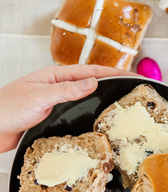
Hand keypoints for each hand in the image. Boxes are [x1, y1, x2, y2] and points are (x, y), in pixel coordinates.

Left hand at [0, 64, 134, 151]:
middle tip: (131, 88)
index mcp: (53, 76)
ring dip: (102, 99)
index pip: (89, 71)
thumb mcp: (40, 96)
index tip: (130, 74)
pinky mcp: (52, 117)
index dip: (111, 72)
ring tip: (121, 103)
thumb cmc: (7, 109)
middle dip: (111, 83)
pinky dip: (89, 113)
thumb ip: (66, 89)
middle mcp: (56, 88)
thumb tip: (93, 82)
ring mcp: (55, 103)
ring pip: (84, 99)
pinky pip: (76, 112)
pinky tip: (97, 120)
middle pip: (90, 83)